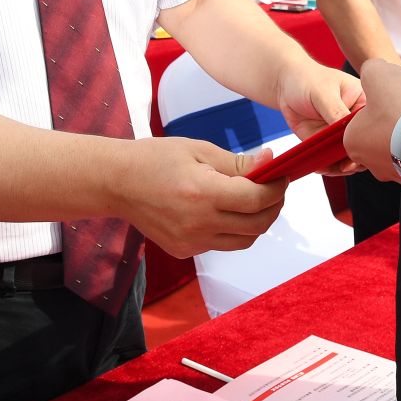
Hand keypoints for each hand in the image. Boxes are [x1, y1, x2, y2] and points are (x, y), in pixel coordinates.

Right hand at [113, 137, 286, 258]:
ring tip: (255, 200)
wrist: (117, 183)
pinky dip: (232, 230)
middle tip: (275, 189)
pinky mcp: (184, 250)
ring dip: (257, 222)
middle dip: (274, 207)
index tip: (282, 176)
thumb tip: (271, 162)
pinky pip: (221, 244)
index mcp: (203, 193)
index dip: (277, 188)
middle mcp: (198, 223)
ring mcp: (190, 242)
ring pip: (244, 241)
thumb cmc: (157, 159)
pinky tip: (224, 210)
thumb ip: (238, 163)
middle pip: (257, 225)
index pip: (257, 199)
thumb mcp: (199, 150)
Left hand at [276, 60, 364, 173]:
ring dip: (343, 166)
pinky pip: (331, 160)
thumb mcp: (323, 92)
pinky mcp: (326, 143)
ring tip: (333, 168)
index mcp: (363, 102)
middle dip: (357, 157)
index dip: (369, 138)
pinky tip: (320, 166)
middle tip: (347, 165)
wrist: (285, 85)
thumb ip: (336, 111)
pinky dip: (327, 166)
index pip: (372, 124)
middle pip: (363, 144)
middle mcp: (355, 121)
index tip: (362, 150)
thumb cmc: (307, 79)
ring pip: (349, 156)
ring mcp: (341, 134)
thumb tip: (349, 134)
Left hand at [342, 57, 400, 181]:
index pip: (359, 120)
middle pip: (382, 132)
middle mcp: (371, 163)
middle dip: (396, 118)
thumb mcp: (377, 73)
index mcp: (353, 142)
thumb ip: (370, 69)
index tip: (391, 96)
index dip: (376, 103)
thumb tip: (374, 71)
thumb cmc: (400, 107)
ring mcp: (395, 173)